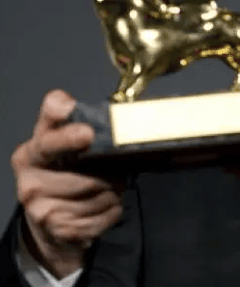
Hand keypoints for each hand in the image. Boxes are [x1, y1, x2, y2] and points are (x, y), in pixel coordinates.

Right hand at [11, 90, 122, 277]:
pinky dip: (113, 209)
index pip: (48, 143)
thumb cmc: (59, 173)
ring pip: (101, 195)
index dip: (68, 138)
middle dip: (108, 173)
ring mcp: (42, 211)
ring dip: (114, 191)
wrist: (47, 220)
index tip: (87, 133)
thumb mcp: (56, 142)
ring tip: (105, 188)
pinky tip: (103, 206)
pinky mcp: (61, 231)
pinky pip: (105, 214)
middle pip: (88, 176)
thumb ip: (61, 119)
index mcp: (29, 156)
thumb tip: (69, 103)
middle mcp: (30, 184)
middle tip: (111, 171)